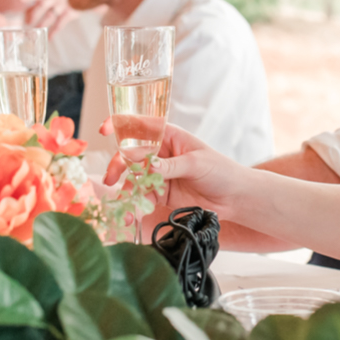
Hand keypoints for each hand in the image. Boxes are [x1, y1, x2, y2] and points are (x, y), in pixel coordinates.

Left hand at [19, 0, 75, 34]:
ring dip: (42, 24)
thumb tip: (23, 18)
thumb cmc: (58, 0)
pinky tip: (48, 38)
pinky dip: (53, 32)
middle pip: (43, 4)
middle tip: (28, 23)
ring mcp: (62, 6)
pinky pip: (60, 24)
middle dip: (34, 14)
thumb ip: (36, 6)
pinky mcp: (69, 14)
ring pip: (51, 15)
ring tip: (36, 31)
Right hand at [102, 122, 246, 218]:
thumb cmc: (221, 171)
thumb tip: (149, 166)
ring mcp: (159, 173)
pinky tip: (131, 216)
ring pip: (134, 178)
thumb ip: (171, 166)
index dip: (121, 124)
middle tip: (111, 180)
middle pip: (131, 154)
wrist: (234, 197)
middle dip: (118, 165)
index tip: (104, 129)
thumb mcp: (197, 164)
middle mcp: (161, 153)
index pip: (141, 125)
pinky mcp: (161, 193)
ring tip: (124, 207)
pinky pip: (142, 197)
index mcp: (170, 136)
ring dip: (126, 191)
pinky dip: (135, 206)